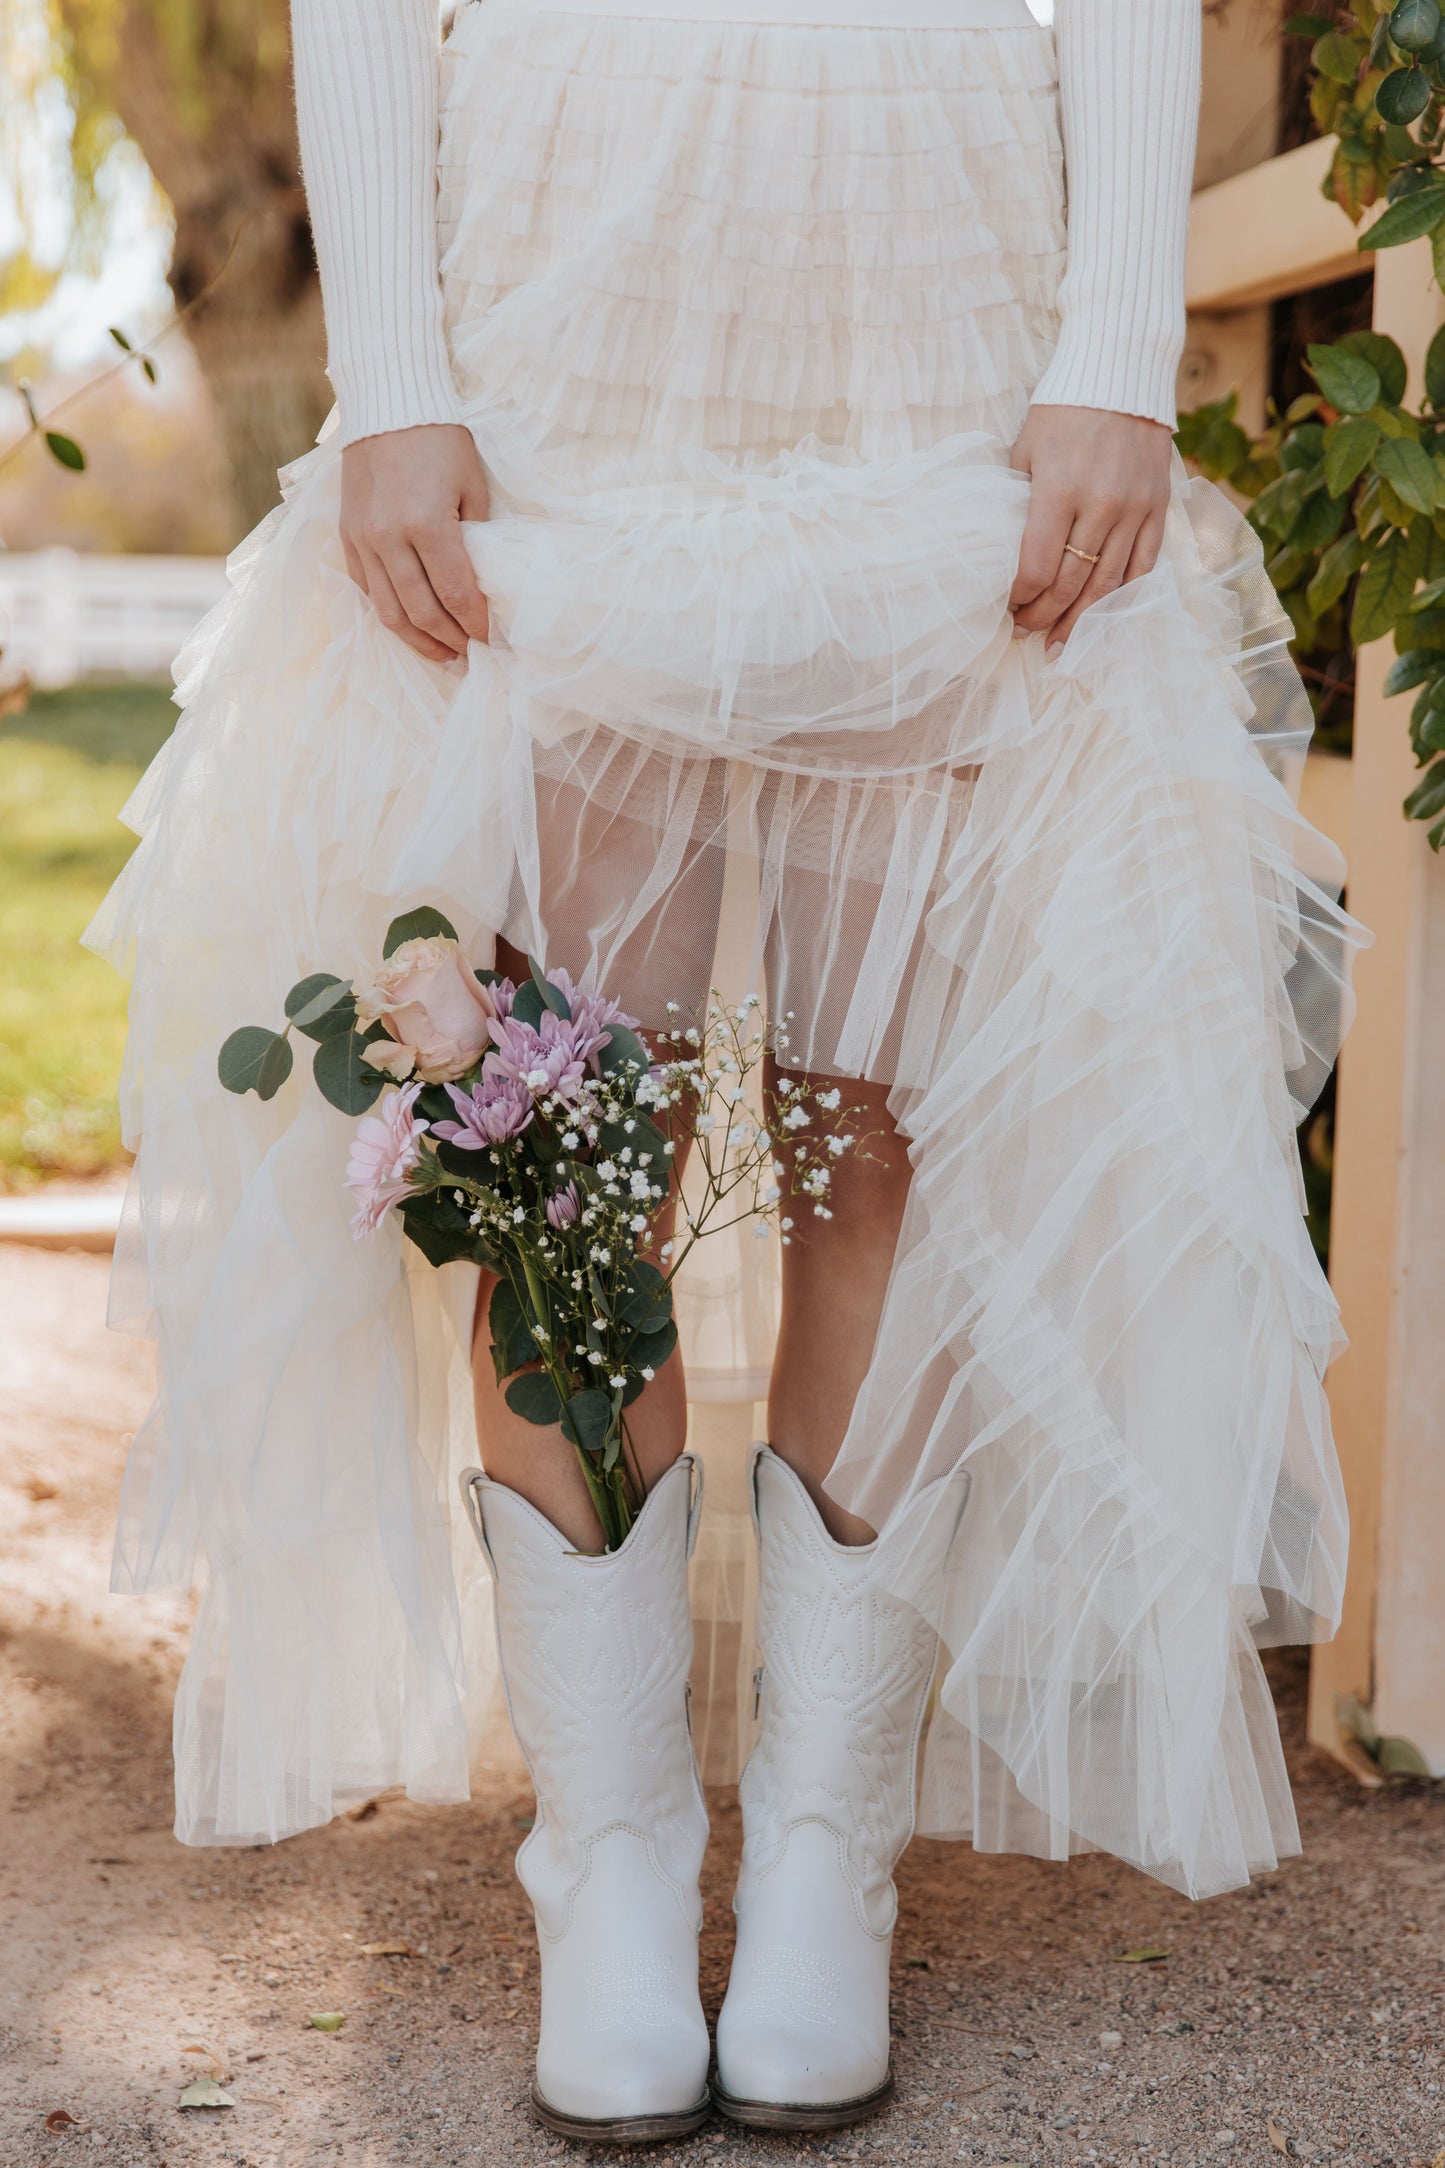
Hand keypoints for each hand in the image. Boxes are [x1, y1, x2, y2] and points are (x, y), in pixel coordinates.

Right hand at [340, 422, 490, 661]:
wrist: (387, 404)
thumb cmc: (440, 440)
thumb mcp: (472, 485)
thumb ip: (477, 538)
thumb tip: (484, 586)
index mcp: (427, 524)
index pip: (456, 594)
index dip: (477, 624)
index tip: (493, 639)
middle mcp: (389, 538)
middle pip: (422, 612)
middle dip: (451, 640)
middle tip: (473, 654)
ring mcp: (363, 540)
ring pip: (389, 612)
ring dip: (419, 640)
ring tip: (444, 654)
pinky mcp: (348, 537)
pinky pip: (367, 590)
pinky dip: (390, 614)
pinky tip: (412, 626)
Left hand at [1007, 404, 1172, 656]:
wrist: (1122, 373)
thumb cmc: (1062, 410)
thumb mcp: (1026, 450)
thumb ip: (1018, 502)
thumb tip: (1004, 552)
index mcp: (1060, 490)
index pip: (1038, 567)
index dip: (1020, 597)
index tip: (1007, 607)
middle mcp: (1101, 505)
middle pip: (1071, 583)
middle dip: (1044, 616)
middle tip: (1025, 632)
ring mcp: (1135, 508)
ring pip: (1109, 584)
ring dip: (1082, 620)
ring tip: (1060, 644)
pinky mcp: (1158, 507)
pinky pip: (1144, 565)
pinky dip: (1123, 596)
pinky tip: (1104, 617)